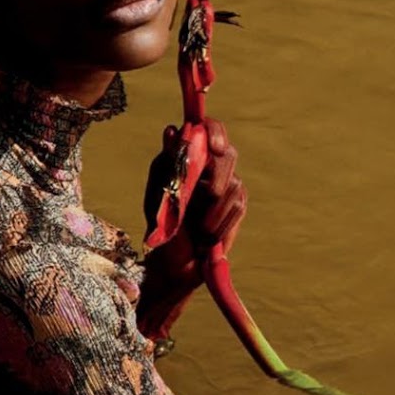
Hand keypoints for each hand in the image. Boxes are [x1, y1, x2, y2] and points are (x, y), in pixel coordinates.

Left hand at [137, 119, 247, 344]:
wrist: (173, 264)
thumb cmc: (161, 228)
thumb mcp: (156, 196)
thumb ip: (166, 165)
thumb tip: (172, 131)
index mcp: (186, 159)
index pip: (206, 130)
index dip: (214, 132)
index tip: (215, 147)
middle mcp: (208, 167)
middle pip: (227, 155)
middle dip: (218, 176)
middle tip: (210, 194)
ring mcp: (225, 184)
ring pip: (232, 184)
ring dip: (216, 210)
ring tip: (201, 230)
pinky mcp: (236, 204)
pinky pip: (237, 204)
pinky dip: (222, 222)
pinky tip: (209, 237)